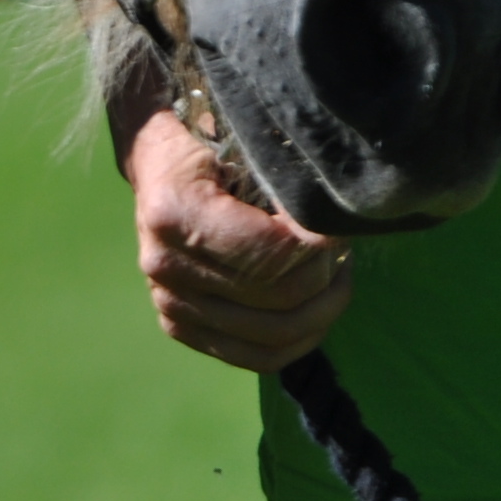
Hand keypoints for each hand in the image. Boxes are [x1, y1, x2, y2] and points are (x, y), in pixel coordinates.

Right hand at [125, 99, 352, 372]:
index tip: (340, 229)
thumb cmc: (208, 147)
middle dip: (324, 274)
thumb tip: (335, 218)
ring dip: (321, 308)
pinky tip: (316, 308)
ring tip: (335, 275)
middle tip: (341, 248)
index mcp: (173, 214)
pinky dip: (300, 340)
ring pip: (274, 334)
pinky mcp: (179, 324)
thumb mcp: (240, 144)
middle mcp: (162, 265)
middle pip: (276, 297)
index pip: (269, 255)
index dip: (318, 246)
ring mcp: (167, 300)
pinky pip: (258, 356)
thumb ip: (282, 181)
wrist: (159, 166)